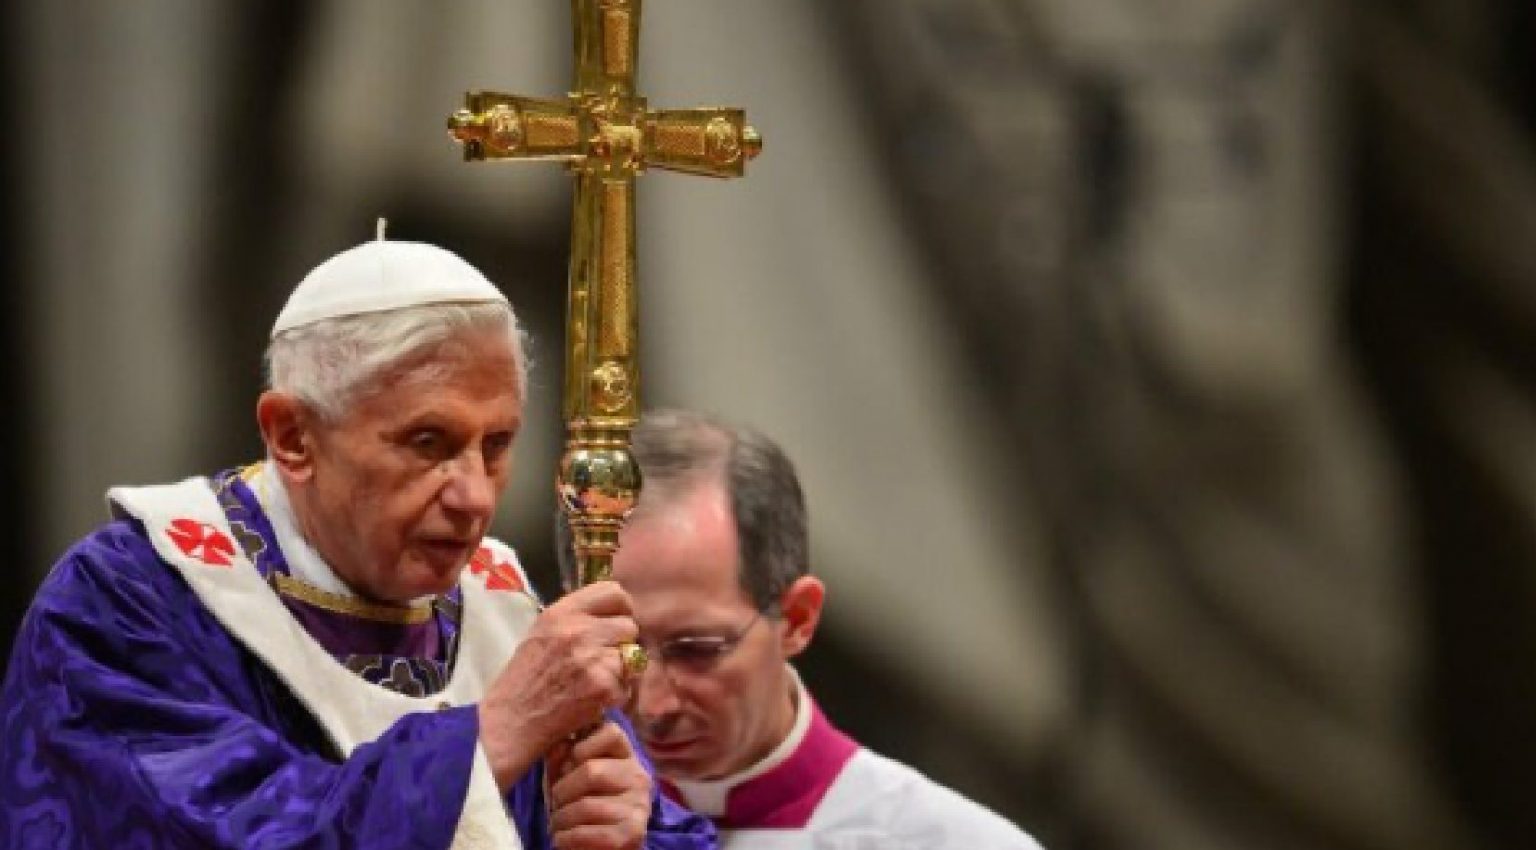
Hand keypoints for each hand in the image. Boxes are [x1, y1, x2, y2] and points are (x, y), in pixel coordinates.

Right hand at [478, 581, 637, 787]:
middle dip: (621, 643)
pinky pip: (628, 684)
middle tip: (603, 658)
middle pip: (629, 626)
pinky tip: (594, 700)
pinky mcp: (604, 687)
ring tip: (596, 680)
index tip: (613, 622)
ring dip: (621, 670)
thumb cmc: (527, 677)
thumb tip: (614, 612)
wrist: (513, 720)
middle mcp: (579, 630)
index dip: (619, 609)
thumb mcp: (543, 632)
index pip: (614, 592)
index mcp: (562, 612)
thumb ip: (577, 618)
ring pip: (633, 655)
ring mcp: (593, 659)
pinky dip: (616, 694)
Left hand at [547, 721, 651, 849]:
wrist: (603, 846)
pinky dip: (565, 838)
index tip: (568, 764)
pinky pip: (586, 833)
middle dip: (562, 791)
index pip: (610, 731)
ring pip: (586, 806)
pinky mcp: (633, 834)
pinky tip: (562, 839)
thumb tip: (558, 744)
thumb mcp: (571, 776)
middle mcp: (639, 777)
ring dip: (560, 819)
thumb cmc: (584, 805)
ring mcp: (639, 806)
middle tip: (555, 804)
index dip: (582, 745)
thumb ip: (563, 757)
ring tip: (556, 825)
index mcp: (627, 756)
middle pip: (592, 771)